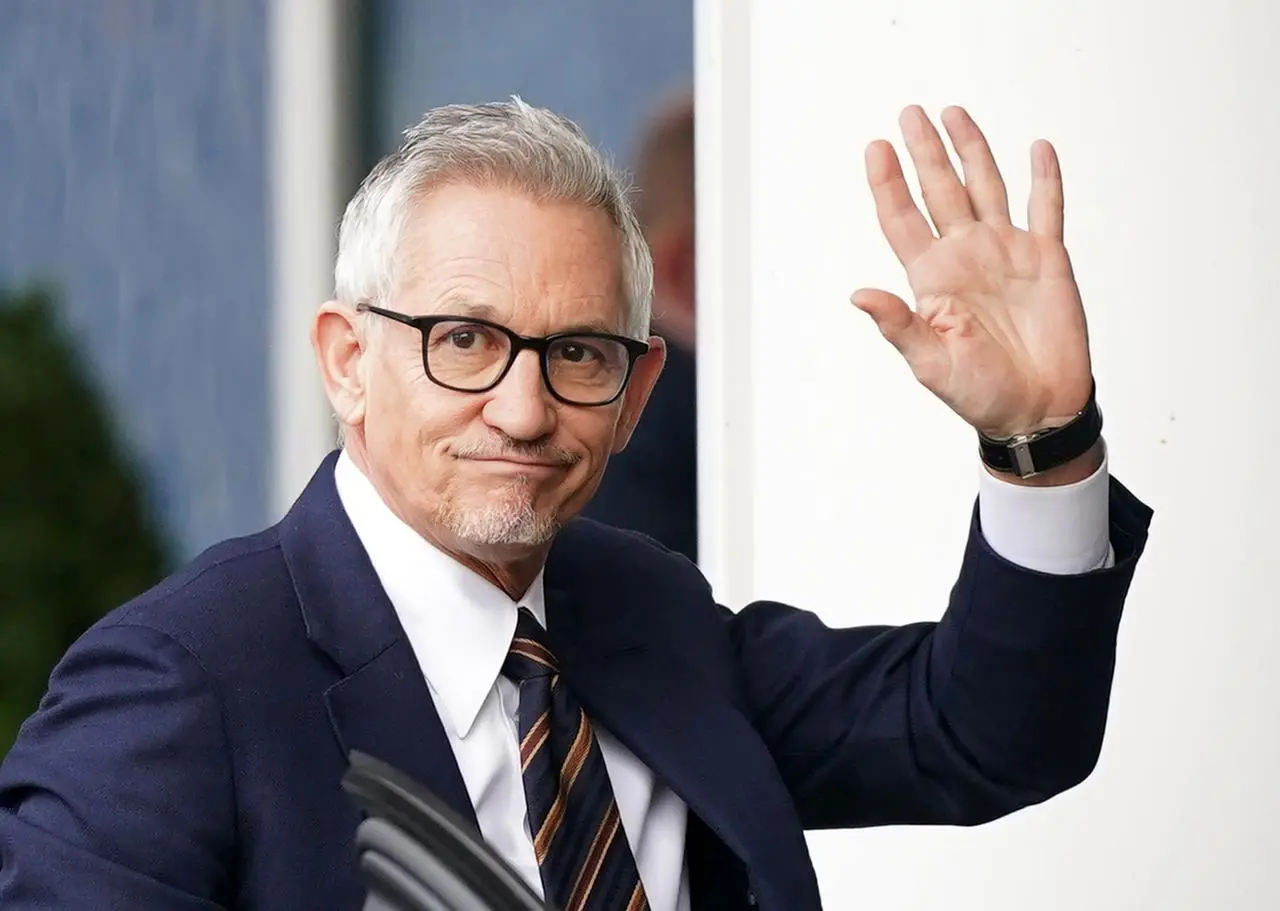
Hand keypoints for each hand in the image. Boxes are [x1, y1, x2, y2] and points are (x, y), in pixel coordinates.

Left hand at [852, 106, 1092, 438]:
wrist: (1036, 411)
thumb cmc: (979, 394)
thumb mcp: (930, 363)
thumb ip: (898, 324)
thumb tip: (858, 293)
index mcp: (932, 279)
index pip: (903, 219)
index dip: (888, 184)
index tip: (876, 148)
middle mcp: (966, 257)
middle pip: (941, 191)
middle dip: (925, 152)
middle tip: (910, 114)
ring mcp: (1006, 253)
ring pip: (986, 188)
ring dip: (972, 151)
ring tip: (954, 114)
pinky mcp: (1047, 261)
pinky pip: (1046, 209)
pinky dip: (1045, 179)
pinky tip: (1037, 148)